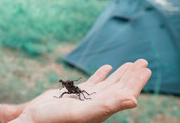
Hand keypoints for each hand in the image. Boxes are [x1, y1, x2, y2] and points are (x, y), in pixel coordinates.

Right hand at [10, 59, 150, 122]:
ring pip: (109, 83)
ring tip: (130, 63)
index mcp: (102, 109)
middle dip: (132, 75)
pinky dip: (102, 73)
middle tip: (143, 62)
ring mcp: (88, 98)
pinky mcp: (77, 93)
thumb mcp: (82, 111)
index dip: (136, 82)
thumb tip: (134, 100)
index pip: (125, 94)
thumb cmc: (55, 118)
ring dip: (120, 73)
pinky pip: (94, 82)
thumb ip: (108, 105)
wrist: (34, 118)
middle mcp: (98, 104)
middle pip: (120, 87)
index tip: (145, 69)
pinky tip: (107, 67)